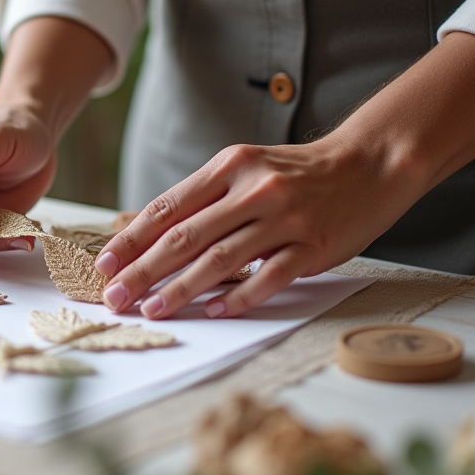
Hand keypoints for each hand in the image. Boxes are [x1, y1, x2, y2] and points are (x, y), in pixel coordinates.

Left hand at [93, 139, 424, 318]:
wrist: (370, 164)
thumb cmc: (296, 173)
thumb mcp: (244, 169)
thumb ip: (200, 198)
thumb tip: (141, 231)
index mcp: (228, 167)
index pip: (167, 208)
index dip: (131, 240)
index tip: (103, 266)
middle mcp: (252, 190)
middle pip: (185, 236)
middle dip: (143, 271)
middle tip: (114, 297)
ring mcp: (284, 218)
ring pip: (220, 260)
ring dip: (181, 289)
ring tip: (152, 309)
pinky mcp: (313, 246)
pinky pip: (269, 277)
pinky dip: (239, 297)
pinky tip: (214, 311)